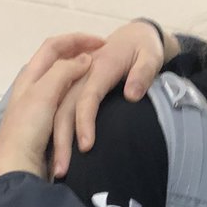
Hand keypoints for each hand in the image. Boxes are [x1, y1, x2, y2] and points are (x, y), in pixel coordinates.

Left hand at [0, 34, 103, 185]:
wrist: (17, 168)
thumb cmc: (27, 129)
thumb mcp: (45, 94)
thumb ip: (64, 72)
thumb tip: (85, 60)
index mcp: (32, 77)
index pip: (54, 46)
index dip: (76, 39)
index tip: (101, 42)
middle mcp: (35, 88)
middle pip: (60, 64)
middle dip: (82, 57)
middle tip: (106, 58)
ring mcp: (41, 108)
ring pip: (66, 86)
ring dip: (83, 79)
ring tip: (104, 80)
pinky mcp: (48, 128)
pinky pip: (69, 107)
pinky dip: (82, 102)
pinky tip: (93, 107)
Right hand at [51, 20, 179, 175]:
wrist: (134, 35)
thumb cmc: (144, 48)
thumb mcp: (151, 55)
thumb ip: (143, 73)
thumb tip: (131, 95)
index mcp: (100, 67)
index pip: (88, 96)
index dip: (85, 121)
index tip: (86, 146)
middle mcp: (83, 75)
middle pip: (65, 108)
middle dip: (62, 139)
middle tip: (62, 171)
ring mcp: (76, 82)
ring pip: (58, 111)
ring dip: (56, 140)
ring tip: (57, 170)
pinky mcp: (75, 89)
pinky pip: (61, 110)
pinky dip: (56, 132)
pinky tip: (56, 155)